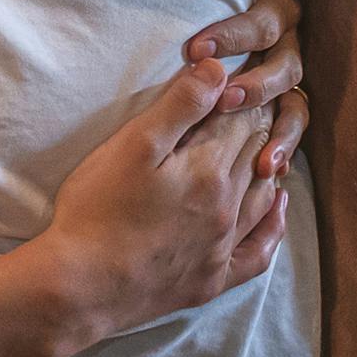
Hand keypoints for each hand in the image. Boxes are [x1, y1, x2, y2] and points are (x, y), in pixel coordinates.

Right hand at [38, 58, 287, 352]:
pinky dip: (273, 226)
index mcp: (208, 172)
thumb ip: (180, 105)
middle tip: (258, 97)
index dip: (239, 94)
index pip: (238, 121)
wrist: (81, 286)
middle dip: (256, 122)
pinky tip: (275, 208)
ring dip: (268, 165)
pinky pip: (258, 252)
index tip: (244, 74)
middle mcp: (227, 210)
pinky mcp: (211, 280)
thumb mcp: (133, 145)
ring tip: (267, 142)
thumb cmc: (98, 209)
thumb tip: (218, 69)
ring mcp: (221, 249)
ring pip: (261, 198)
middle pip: (252, 155)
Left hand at [186, 0, 308, 185]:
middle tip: (222, 97)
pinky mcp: (286, 103)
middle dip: (253, 82)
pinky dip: (284, 146)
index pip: (263, 21)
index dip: (233, 35)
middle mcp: (288, 41)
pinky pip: (295, 126)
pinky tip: (268, 168)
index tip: (195, 49)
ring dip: (276, 125)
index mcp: (274, 6)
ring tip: (256, 151)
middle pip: (283, 63)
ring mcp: (289, 74)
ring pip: (294, 100)